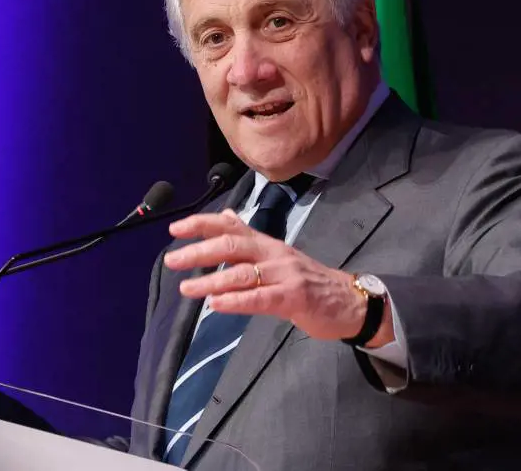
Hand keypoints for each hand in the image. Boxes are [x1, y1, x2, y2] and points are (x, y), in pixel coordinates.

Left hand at [164, 210, 374, 341]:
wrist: (348, 300)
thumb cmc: (308, 279)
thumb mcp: (277, 253)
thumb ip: (250, 236)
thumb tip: (227, 214)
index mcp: (266, 243)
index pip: (230, 226)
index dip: (201, 224)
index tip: (174, 228)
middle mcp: (273, 253)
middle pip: (232, 244)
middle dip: (199, 251)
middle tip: (172, 260)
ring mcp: (284, 275)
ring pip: (242, 273)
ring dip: (211, 281)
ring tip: (186, 288)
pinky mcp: (294, 298)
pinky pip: (260, 298)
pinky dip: (236, 301)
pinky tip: (216, 305)